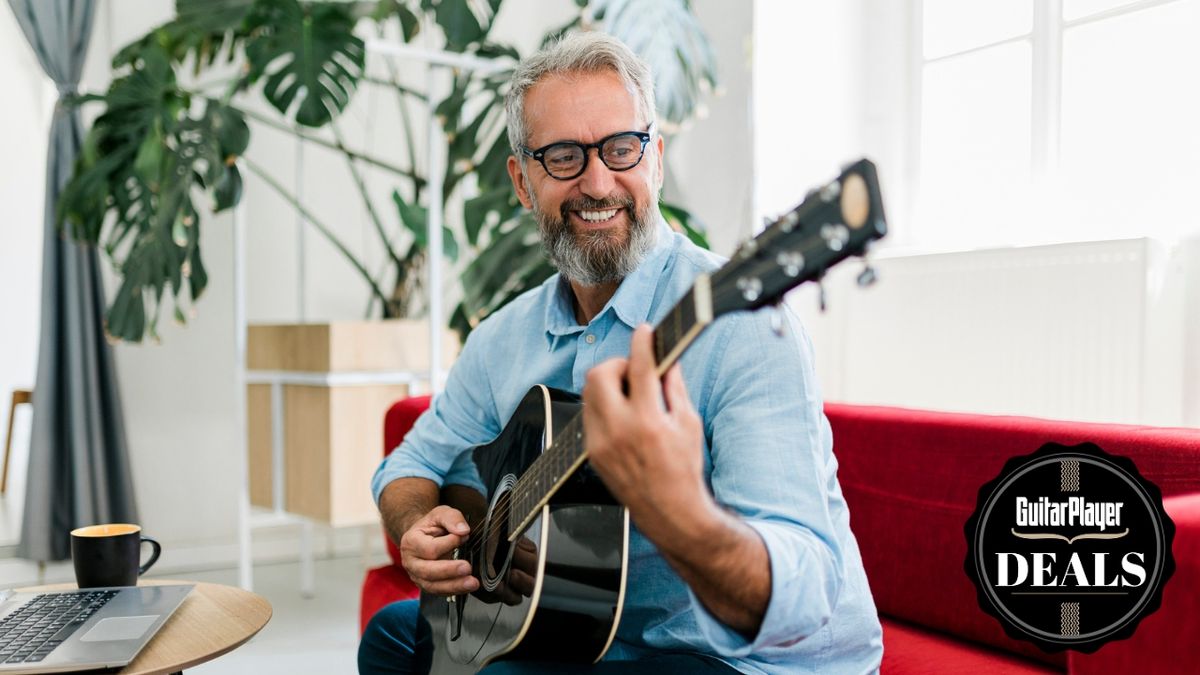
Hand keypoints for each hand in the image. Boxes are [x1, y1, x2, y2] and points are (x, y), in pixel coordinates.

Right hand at [399, 505, 479, 595]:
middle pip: (428, 571)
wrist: (423, 536)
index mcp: (410, 542)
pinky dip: (454, 590)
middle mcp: (410, 562)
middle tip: (467, 568)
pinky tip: (467, 587)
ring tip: (472, 583)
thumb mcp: (441, 513)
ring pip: (433, 586)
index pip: (429, 548)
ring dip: (454, 585)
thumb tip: (463, 531)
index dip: (448, 544)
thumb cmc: (432, 524)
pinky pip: (439, 591)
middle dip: (449, 570)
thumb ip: (452, 518)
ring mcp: (416, 576)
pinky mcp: (426, 585)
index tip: (463, 536)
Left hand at [582, 324, 706, 533]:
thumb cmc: (683, 469)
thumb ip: (674, 387)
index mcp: (648, 421)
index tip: (645, 332)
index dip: (642, 343)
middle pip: (599, 374)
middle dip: (616, 364)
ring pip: (588, 392)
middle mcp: (619, 430)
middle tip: (633, 370)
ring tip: (629, 392)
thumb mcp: (688, 423)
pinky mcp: (591, 452)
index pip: (640, 368)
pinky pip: (589, 414)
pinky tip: (622, 413)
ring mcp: (600, 442)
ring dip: (607, 383)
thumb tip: (667, 360)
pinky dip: (603, 405)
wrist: (668, 511)